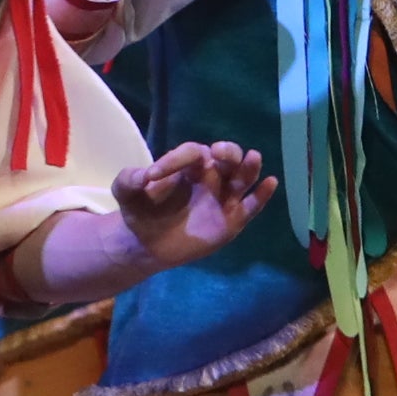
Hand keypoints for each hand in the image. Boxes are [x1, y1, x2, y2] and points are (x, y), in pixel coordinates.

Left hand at [109, 139, 275, 271]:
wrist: (147, 244)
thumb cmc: (140, 211)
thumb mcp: (126, 193)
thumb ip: (128, 180)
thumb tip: (143, 176)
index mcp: (188, 165)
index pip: (191, 152)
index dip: (174, 160)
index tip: (152, 177)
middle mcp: (211, 176)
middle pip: (228, 156)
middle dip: (228, 151)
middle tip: (220, 153)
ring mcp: (223, 198)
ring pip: (242, 177)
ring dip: (249, 167)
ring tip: (253, 157)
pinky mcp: (232, 220)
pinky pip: (251, 205)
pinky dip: (262, 195)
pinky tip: (270, 182)